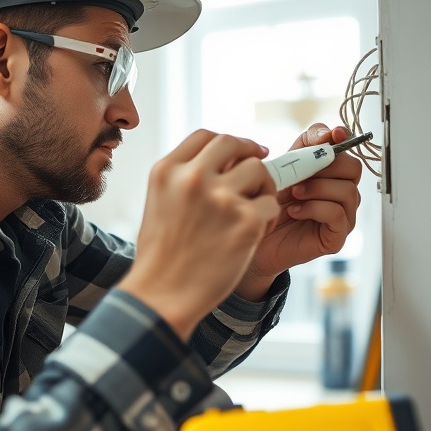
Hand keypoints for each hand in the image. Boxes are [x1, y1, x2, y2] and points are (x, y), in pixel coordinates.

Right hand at [118, 130, 279, 340]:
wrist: (162, 294)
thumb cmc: (161, 256)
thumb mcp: (158, 203)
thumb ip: (183, 179)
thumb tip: (218, 165)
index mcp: (167, 171)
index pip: (205, 137)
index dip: (228, 144)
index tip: (240, 152)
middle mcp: (193, 178)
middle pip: (233, 144)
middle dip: (250, 154)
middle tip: (260, 167)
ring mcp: (221, 198)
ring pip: (259, 172)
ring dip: (262, 188)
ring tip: (253, 211)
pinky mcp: (246, 221)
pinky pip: (271, 206)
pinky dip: (268, 219)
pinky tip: (255, 234)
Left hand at [235, 124, 362, 299]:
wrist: (253, 236)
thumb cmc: (267, 204)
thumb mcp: (280, 170)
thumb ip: (301, 149)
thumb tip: (325, 135)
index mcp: (329, 172)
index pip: (347, 148)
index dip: (342, 138)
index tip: (333, 135)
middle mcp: (340, 192)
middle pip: (353, 167)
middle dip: (326, 166)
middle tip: (300, 175)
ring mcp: (342, 215)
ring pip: (348, 190)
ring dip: (317, 188)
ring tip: (294, 194)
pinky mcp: (336, 236)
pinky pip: (337, 213)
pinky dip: (314, 208)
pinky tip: (294, 211)